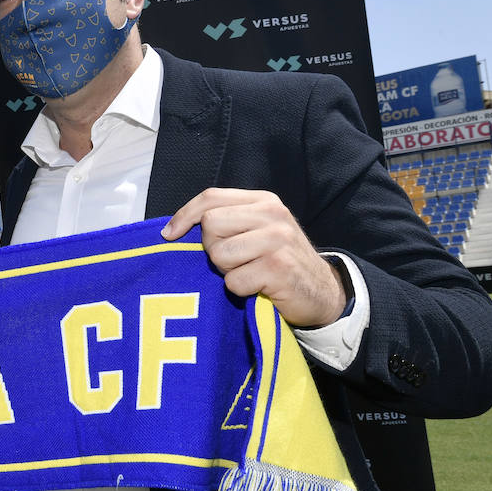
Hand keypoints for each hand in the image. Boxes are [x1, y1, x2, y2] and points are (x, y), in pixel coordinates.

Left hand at [162, 188, 346, 327]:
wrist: (322, 293)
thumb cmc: (278, 262)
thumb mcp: (258, 231)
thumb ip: (228, 221)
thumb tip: (177, 228)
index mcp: (263, 201)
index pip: (211, 198)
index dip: (184, 216)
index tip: (169, 234)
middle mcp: (273, 215)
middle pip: (210, 226)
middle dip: (213, 249)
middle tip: (235, 261)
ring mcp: (278, 241)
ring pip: (219, 254)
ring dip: (227, 271)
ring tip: (248, 273)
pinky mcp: (279, 268)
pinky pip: (234, 282)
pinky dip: (240, 290)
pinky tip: (259, 287)